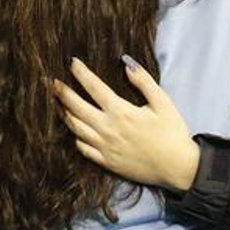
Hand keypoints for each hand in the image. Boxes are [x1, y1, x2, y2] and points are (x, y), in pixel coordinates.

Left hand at [53, 57, 199, 191]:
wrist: (177, 168)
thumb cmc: (172, 132)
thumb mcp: (163, 102)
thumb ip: (143, 82)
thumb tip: (126, 63)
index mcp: (121, 112)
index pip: (94, 87)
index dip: (81, 73)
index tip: (71, 62)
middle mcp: (108, 129)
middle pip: (77, 108)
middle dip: (62, 93)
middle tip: (52, 82)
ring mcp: (105, 147)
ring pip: (76, 128)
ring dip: (64, 113)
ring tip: (57, 102)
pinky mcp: (106, 162)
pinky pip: (83, 148)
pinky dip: (75, 136)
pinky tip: (74, 129)